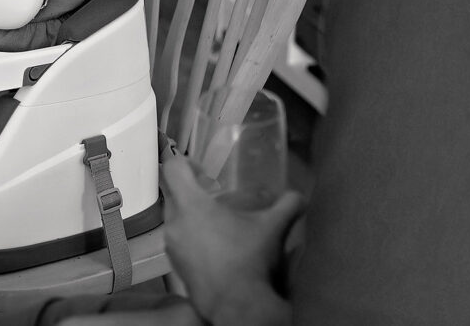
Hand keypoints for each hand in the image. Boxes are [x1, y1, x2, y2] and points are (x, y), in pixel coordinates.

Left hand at [160, 157, 302, 323]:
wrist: (237, 305)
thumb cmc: (249, 259)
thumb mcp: (272, 227)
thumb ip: (287, 205)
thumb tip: (298, 196)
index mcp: (191, 205)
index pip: (172, 169)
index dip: (184, 163)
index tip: (202, 173)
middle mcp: (174, 222)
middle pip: (173, 194)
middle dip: (191, 192)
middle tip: (214, 199)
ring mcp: (171, 245)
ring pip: (174, 219)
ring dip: (191, 216)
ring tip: (217, 225)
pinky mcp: (175, 265)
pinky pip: (178, 241)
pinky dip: (191, 238)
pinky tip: (216, 248)